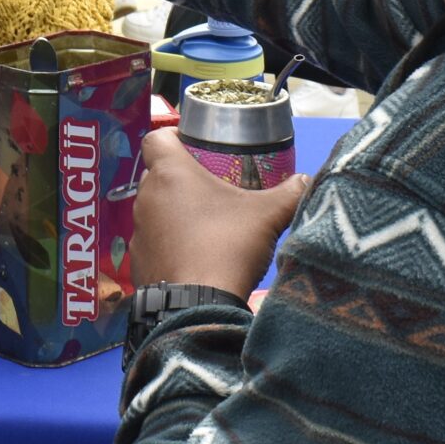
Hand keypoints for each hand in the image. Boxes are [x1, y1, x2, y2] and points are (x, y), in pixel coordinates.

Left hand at [132, 128, 310, 296]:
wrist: (198, 306)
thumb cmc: (227, 246)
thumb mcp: (267, 215)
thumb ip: (289, 193)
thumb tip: (306, 181)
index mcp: (170, 173)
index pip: (156, 138)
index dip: (173, 137)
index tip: (194, 147)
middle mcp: (146, 197)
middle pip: (157, 174)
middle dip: (180, 177)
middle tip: (210, 188)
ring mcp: (139, 231)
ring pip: (154, 209)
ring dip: (174, 211)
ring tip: (204, 223)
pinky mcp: (138, 261)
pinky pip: (153, 241)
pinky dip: (169, 243)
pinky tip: (194, 254)